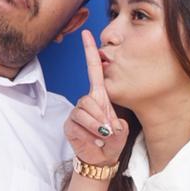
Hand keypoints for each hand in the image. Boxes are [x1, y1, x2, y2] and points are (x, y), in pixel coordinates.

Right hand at [65, 30, 128, 166]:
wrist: (101, 157)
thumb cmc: (112, 140)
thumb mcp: (120, 130)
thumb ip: (118, 125)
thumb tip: (109, 124)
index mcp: (100, 96)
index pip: (94, 69)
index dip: (90, 52)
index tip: (86, 33)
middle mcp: (86, 100)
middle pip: (91, 99)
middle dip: (102, 117)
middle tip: (109, 131)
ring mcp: (76, 112)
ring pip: (85, 112)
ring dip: (97, 126)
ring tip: (102, 136)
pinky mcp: (69, 123)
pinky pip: (79, 123)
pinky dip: (90, 133)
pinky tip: (94, 140)